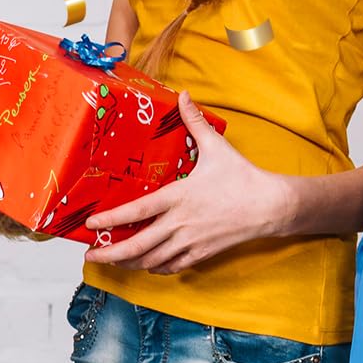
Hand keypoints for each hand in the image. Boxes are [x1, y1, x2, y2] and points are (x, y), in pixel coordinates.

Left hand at [82, 93, 291, 273]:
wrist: (272, 206)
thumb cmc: (242, 176)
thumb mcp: (216, 147)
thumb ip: (195, 122)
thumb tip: (183, 95)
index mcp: (178, 197)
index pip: (137, 212)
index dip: (111, 220)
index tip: (91, 225)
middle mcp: (180, 223)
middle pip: (138, 246)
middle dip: (110, 255)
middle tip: (90, 256)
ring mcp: (191, 241)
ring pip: (152, 260)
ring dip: (129, 263)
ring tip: (111, 261)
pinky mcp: (202, 254)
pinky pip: (172, 267)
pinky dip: (155, 267)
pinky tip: (146, 264)